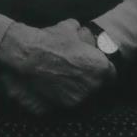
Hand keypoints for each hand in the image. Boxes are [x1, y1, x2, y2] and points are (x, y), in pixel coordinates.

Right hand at [0, 18, 115, 108]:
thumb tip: (81, 31)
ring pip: (84, 99)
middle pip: (99, 89)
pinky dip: (64, 98)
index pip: (111, 75)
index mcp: (99, 67)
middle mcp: (92, 87)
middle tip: (79, 74)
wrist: (26, 57)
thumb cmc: (49, 40)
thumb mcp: (69, 27)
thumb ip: (81, 32)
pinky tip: (55, 88)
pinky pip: (68, 105)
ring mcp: (77, 100)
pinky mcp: (62, 109)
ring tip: (66, 81)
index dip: (104, 71)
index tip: (96, 68)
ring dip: (79, 92)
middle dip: (92, 82)